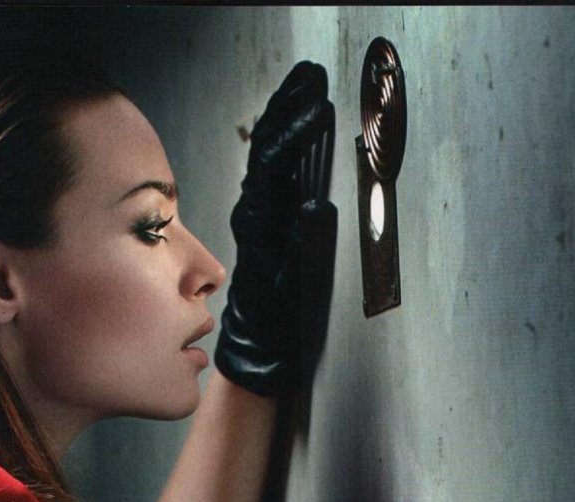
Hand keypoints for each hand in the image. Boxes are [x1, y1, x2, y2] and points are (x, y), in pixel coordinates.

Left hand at [214, 62, 335, 396]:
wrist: (258, 349)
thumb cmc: (273, 327)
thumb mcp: (289, 291)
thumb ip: (303, 248)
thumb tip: (316, 208)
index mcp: (259, 226)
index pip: (275, 166)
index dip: (296, 133)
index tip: (319, 108)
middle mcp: (255, 215)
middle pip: (270, 150)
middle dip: (290, 110)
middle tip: (312, 79)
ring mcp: (260, 215)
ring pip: (271, 156)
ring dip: (287, 119)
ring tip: (305, 87)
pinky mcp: (267, 221)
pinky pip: (275, 172)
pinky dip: (287, 142)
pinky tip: (296, 128)